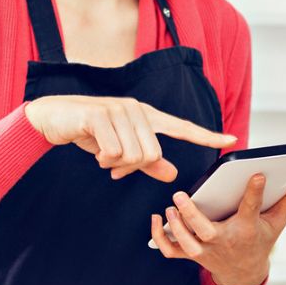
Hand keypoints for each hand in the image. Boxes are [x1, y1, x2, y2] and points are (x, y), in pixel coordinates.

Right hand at [24, 95, 235, 181]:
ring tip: (102, 155)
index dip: (207, 136)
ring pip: (134, 155)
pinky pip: (114, 152)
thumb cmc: (90, 134)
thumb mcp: (121, 152)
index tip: (232, 139)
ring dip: (115, 164)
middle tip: (113, 166)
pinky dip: (103, 159)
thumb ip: (148, 163)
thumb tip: (173, 174)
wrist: (53, 118)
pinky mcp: (101, 115)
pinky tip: (94, 149)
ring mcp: (120, 110)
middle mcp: (138, 110)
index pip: (183, 127)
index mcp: (148, 117)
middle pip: (152, 154)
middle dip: (131, 168)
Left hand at [150, 174, 285, 284]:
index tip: (257, 174)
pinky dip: (161, 238)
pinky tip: (157, 219)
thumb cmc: (259, 241)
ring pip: (187, 242)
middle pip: (205, 231)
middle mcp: (224, 242)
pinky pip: (172, 250)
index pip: (251, 209)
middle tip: (181, 196)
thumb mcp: (277, 223)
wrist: (244, 273)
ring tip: (171, 206)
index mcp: (246, 230)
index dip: (255, 192)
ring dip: (176, 226)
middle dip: (191, 215)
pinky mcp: (193, 254)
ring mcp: (206, 251)